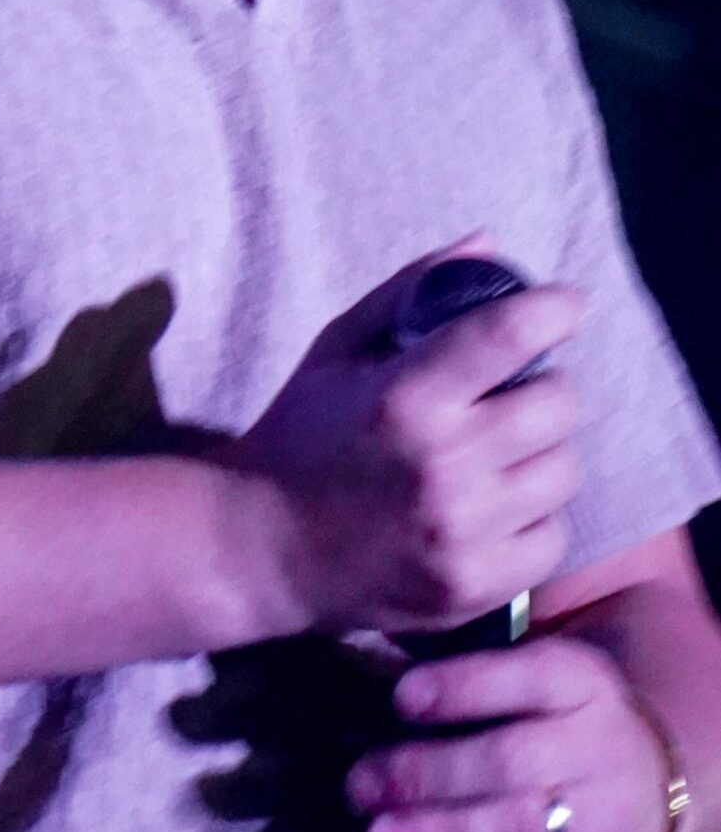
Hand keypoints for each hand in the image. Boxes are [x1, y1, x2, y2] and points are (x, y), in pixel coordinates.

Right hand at [235, 248, 585, 636]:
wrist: (263, 552)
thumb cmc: (301, 436)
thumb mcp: (337, 350)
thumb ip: (408, 293)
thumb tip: (489, 246)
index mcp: (407, 397)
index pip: (511, 335)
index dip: (554, 310)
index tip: (568, 306)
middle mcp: (443, 464)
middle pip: (559, 405)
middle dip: (544, 389)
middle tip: (514, 394)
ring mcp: (463, 531)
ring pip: (564, 471)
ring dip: (541, 455)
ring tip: (500, 454)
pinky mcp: (474, 585)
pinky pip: (552, 538)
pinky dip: (531, 519)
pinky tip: (492, 509)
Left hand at [346, 633, 675, 831]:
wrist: (647, 782)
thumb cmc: (554, 721)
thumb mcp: (534, 680)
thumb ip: (471, 679)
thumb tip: (374, 669)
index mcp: (578, 680)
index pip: (526, 676)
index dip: (463, 687)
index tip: (401, 698)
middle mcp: (598, 743)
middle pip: (511, 760)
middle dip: (429, 775)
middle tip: (360, 787)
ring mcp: (605, 813)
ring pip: (521, 826)